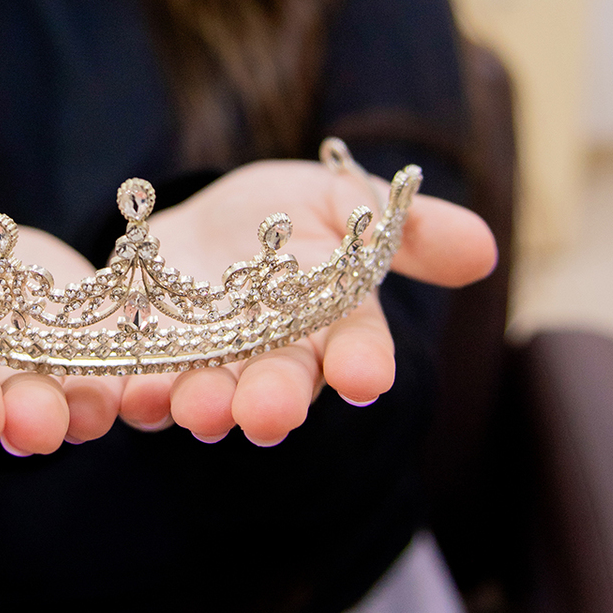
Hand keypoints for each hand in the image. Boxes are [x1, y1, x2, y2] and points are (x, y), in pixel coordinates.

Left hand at [117, 158, 496, 446]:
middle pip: (281, 385)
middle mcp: (274, 358)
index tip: (367, 375)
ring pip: (211, 397)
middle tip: (269, 413)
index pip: (356, 349)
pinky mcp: (147, 364)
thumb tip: (483, 248)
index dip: (361, 363)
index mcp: (332, 324)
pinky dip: (134, 394)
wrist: (202, 222)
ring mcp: (210, 368)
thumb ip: (407, 228)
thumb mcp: (345, 199)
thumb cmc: (289, 216)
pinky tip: (129, 394)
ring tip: (200, 408)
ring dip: (205, 405)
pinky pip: (140, 386)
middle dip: (275, 400)